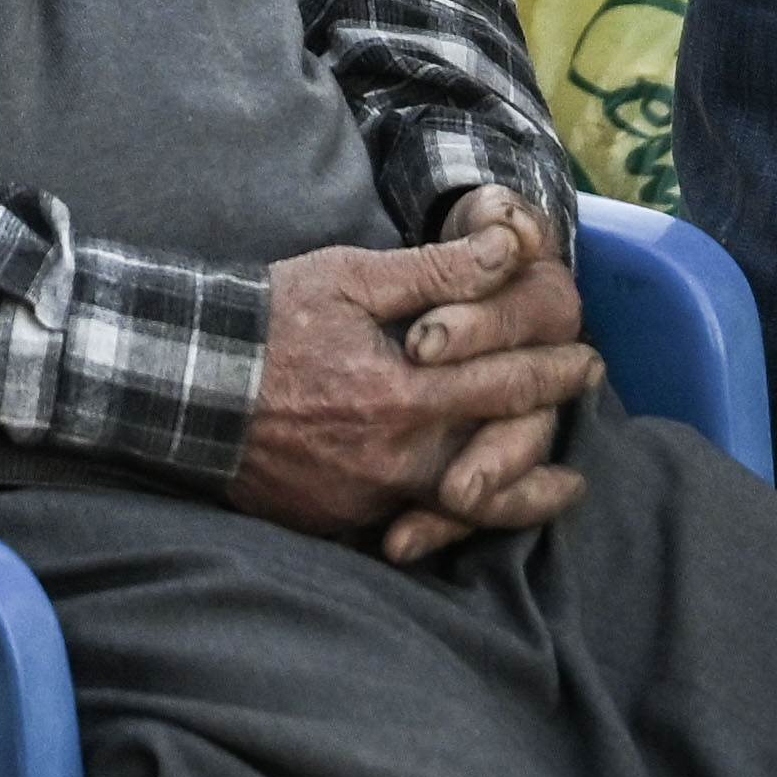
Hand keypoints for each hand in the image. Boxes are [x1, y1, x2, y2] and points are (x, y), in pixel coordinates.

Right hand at [234, 197, 602, 556]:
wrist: (188, 385)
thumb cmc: (271, 321)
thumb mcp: (350, 278)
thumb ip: (437, 270)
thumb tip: (512, 251)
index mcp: (405, 394)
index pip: (506, 384)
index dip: (555, 371)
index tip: (588, 359)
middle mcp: (395, 458)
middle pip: (500, 451)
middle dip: (550, 425)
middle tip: (582, 406)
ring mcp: (368, 499)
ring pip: (466, 505)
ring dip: (519, 493)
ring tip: (559, 487)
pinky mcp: (341, 523)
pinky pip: (410, 525)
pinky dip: (451, 518)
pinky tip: (474, 507)